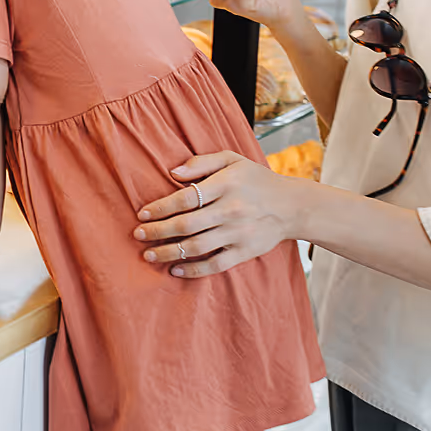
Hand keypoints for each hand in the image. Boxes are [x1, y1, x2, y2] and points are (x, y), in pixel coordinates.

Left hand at [132, 151, 302, 277]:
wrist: (292, 206)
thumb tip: (173, 172)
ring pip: (197, 247)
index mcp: (226, 184)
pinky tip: (175, 270)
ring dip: (169, 252)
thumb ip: (202, 162)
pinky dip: (194, 270)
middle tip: (138, 235)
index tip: (142, 214)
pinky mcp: (246, 251)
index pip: (185, 197)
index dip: (161, 207)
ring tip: (149, 254)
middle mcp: (232, 210)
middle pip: (186, 224)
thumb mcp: (233, 160)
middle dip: (157, 231)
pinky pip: (216, 265)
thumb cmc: (256, 180)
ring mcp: (239, 233)